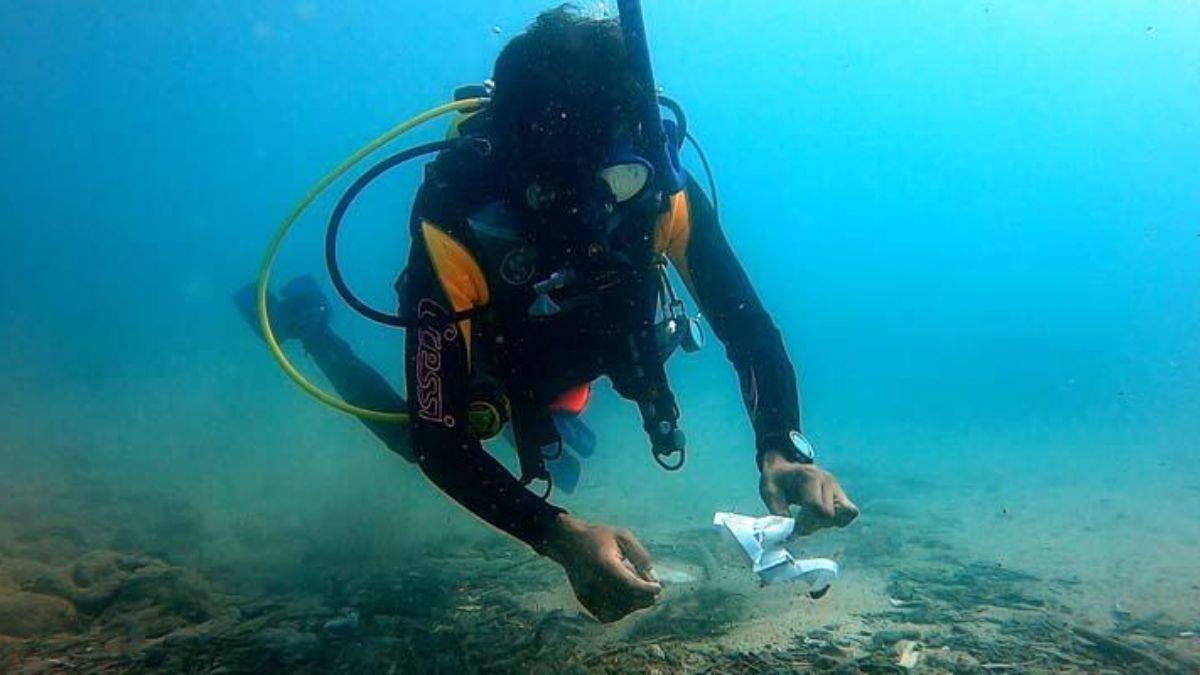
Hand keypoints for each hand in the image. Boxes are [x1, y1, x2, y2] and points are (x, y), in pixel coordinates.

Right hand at [544, 514, 661, 622]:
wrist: (568, 542)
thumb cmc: (599, 537)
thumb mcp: (623, 537)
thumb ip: (641, 557)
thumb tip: (654, 580)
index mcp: (604, 563)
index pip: (630, 585)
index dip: (647, 590)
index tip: (658, 587)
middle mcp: (593, 581)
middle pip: (625, 601)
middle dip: (644, 599)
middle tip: (653, 591)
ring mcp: (587, 593)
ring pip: (618, 612)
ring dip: (633, 606)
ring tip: (637, 590)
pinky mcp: (584, 600)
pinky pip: (607, 615)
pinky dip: (620, 611)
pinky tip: (625, 597)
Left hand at [759, 449, 858, 533]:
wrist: (783, 468)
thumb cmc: (775, 480)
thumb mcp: (769, 492)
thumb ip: (778, 511)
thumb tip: (790, 532)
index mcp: (809, 476)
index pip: (816, 507)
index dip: (805, 523)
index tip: (793, 527)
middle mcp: (827, 480)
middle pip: (829, 514)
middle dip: (813, 525)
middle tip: (799, 524)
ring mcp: (836, 487)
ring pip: (842, 515)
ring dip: (825, 524)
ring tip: (810, 519)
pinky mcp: (841, 494)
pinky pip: (850, 513)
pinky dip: (838, 521)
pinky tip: (821, 518)